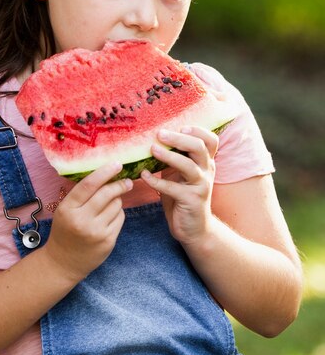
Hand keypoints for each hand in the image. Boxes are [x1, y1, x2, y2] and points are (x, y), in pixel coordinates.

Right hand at [44, 162, 130, 280]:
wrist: (63, 262)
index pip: (89, 185)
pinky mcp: (108, 241)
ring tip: (109, 205)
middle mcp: (82, 220)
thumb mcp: (65, 210)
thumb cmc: (65, 230)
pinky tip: (109, 218)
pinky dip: (118, 214)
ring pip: (117, 205)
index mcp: (68, 208)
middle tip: (127, 180)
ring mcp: (96, 232)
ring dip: (117, 200)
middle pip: (107, 194)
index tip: (117, 164)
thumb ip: (82, 195)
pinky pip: (120, 218)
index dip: (105, 172)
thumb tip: (107, 175)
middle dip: (120, 184)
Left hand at [141, 127, 217, 245]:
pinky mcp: (191, 201)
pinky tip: (144, 176)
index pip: (210, 140)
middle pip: (199, 148)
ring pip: (188, 166)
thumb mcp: (179, 173)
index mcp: (205, 162)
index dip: (198, 130)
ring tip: (152, 149)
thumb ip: (173, 158)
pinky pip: (174, 189)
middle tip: (160, 134)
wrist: (194, 228)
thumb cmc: (183, 196)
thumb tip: (152, 138)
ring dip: (169, 156)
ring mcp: (201, 186)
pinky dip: (157, 181)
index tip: (181, 126)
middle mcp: (207, 171)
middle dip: (179, 139)